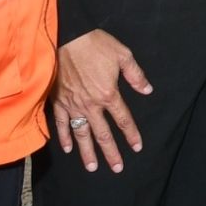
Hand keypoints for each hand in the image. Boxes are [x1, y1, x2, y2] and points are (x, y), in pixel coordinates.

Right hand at [53, 29, 152, 171]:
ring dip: (87, 152)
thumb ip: (136, 75)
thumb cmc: (95, 44)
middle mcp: (91, 104)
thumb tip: (147, 90)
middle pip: (103, 133)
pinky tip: (68, 148)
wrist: (66, 37)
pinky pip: (61, 123)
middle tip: (117, 168)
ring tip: (93, 167)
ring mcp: (73, 105)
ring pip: (81, 133)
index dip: (131, 134)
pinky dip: (64, 137)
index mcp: (108, 94)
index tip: (137, 148)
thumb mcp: (122, 55)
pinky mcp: (58, 101)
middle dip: (111, 152)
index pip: (123, 119)